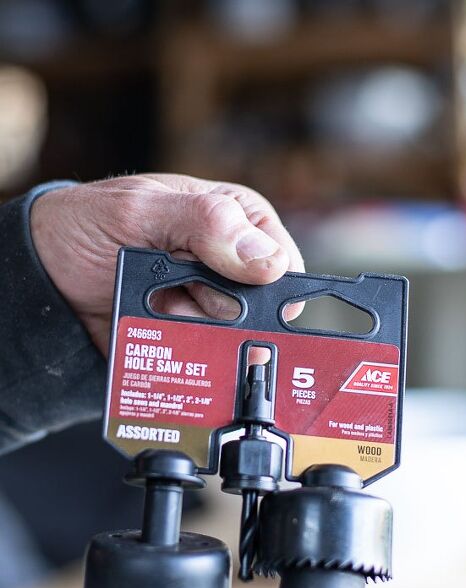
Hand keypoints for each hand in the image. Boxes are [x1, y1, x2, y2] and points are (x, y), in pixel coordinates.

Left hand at [30, 173, 303, 352]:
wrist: (45, 276)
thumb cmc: (87, 228)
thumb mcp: (141, 210)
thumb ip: (207, 223)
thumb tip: (270, 262)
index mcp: (238, 219)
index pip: (282, 263)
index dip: (257, 280)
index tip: (209, 272)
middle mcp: (233, 264)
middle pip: (261, 311)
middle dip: (214, 306)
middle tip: (174, 284)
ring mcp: (211, 305)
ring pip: (230, 339)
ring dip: (189, 327)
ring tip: (157, 302)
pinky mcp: (190, 338)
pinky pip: (203, 361)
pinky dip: (176, 350)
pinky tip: (153, 325)